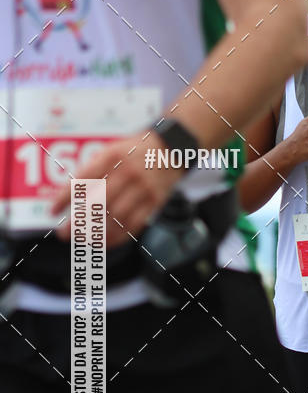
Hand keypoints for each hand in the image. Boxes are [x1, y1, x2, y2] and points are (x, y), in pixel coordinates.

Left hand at [51, 130, 181, 246]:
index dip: (65, 197)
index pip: (83, 179)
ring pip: (116, 217)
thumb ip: (94, 169)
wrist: (170, 149)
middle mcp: (128, 172)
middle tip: (64, 234)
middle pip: (99, 202)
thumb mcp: (112, 149)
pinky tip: (105, 242)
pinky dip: (117, 236)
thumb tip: (70, 196)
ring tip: (83, 240)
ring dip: (97, 232)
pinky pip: (134, 224)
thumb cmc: (134, 151)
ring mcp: (143, 188)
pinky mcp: (154, 202)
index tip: (53, 211)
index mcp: (112, 156)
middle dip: (78, 221)